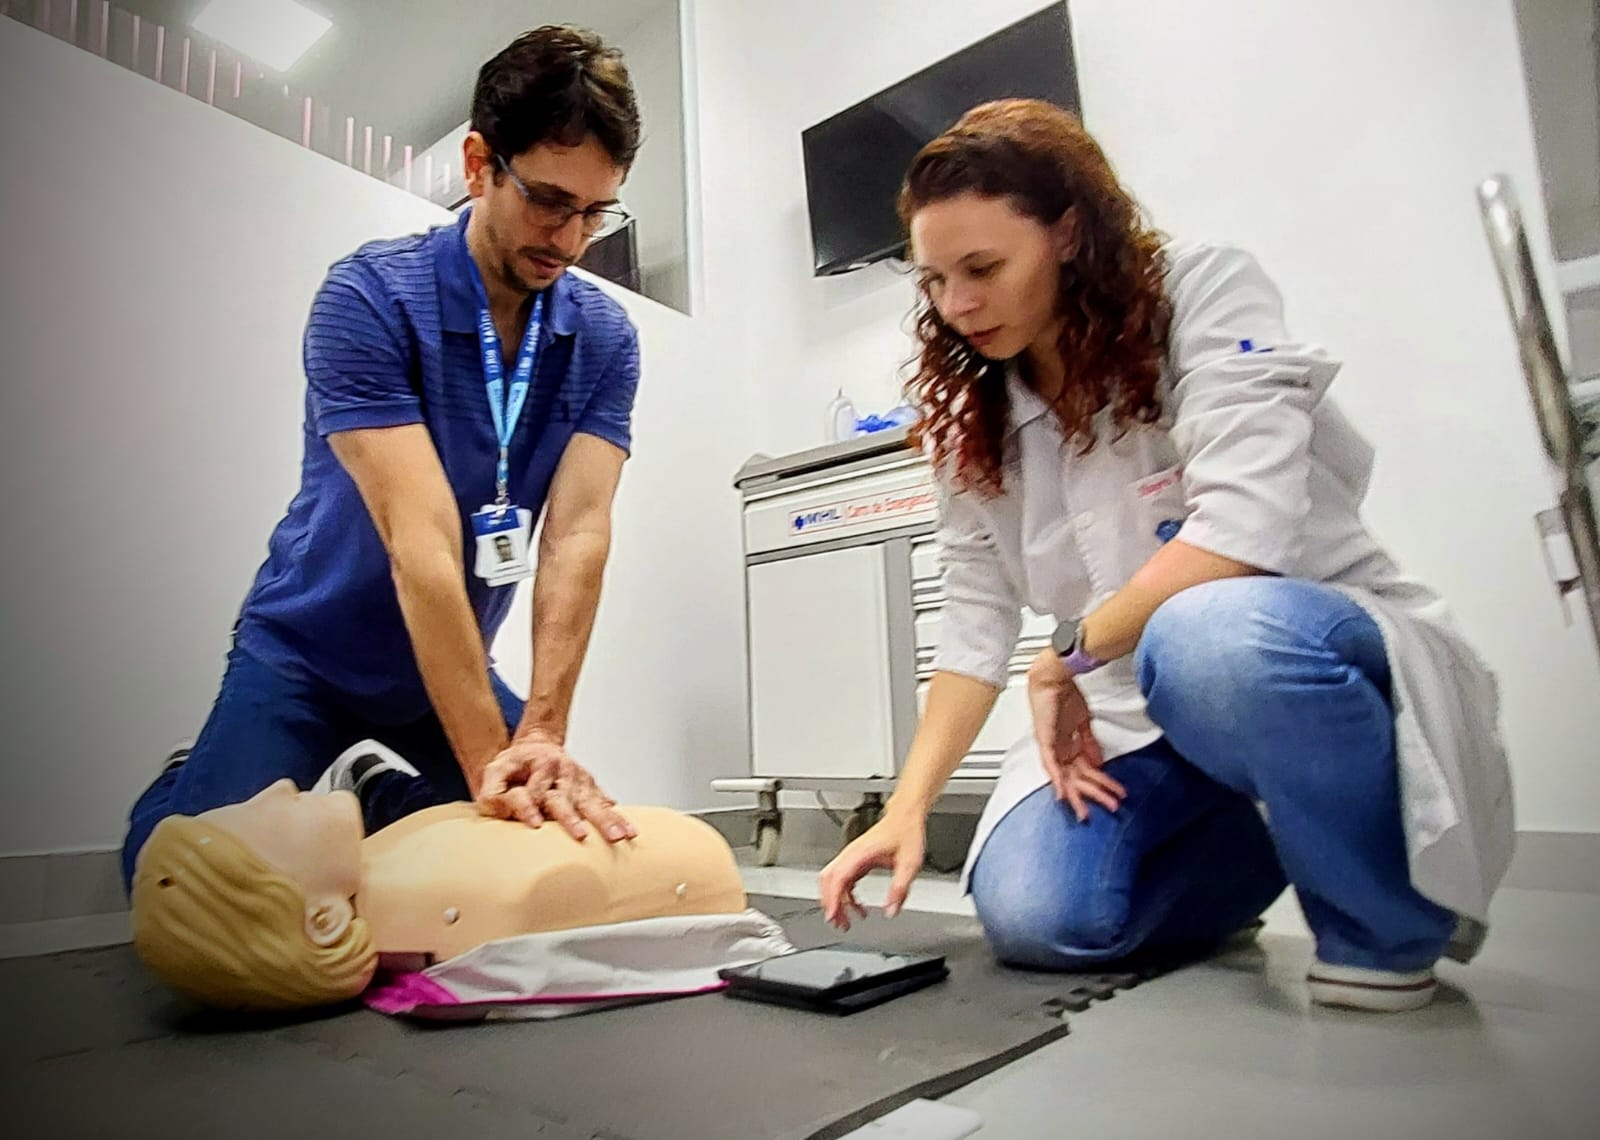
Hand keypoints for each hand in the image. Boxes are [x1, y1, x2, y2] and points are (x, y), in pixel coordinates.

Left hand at [475, 732, 637, 842]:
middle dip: (575, 818)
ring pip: (594, 803)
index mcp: (540, 766)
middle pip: (568, 798)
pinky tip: (629, 830)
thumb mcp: (495, 772)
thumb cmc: (515, 765)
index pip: (536, 790)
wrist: (537, 746)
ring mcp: (580, 782)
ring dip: (606, 820)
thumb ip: (493, 792)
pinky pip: (606, 804)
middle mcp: (564, 773)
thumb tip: (504, 811)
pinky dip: (619, 817)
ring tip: (619, 836)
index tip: (534, 824)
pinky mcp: (591, 789)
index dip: (532, 807)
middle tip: (582, 836)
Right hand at [818, 807, 926, 930]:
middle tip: (839, 923)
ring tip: (845, 920)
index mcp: (860, 854)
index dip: (833, 899)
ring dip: (836, 901)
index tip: (833, 916)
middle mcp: (852, 854)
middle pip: (828, 880)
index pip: (838, 878)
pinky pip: (843, 879)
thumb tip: (891, 911)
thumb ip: (900, 889)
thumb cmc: (906, 832)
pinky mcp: (856, 859)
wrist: (906, 815)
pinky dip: (845, 895)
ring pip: (832, 880)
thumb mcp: (909, 864)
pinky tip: (856, 906)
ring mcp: (852, 856)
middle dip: (830, 903)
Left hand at [1027, 648, 1124, 821]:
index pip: (1085, 771)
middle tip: (1108, 807)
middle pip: (1078, 779)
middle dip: (1094, 795)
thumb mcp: (1084, 722)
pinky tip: (1062, 795)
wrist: (1056, 676)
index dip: (1100, 784)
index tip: (1112, 794)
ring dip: (1080, 794)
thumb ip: (1090, 744)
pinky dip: (1057, 781)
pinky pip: (1050, 765)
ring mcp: (1051, 746)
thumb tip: (1099, 762)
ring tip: (1088, 810)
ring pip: (1066, 777)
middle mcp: (1059, 748)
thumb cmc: (1066, 693)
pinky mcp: (1044, 741)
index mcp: (1068, 745)